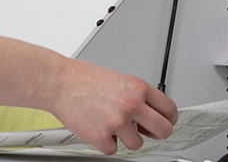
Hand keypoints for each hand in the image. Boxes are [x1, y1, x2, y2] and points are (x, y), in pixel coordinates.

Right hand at [50, 59, 177, 154]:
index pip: (169, 109)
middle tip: (145, 131)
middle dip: (155, 134)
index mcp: (137, 88)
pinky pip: (113, 149)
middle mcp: (131, 104)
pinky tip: (96, 126)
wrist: (58, 82)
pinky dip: (105, 142)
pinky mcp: (101, 137)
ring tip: (109, 122)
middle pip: (163, 131)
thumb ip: (135, 95)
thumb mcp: (118, 79)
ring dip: (125, 138)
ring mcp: (117, 122)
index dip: (169, 119)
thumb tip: (149, 111)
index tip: (164, 122)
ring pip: (137, 144)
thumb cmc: (82, 78)